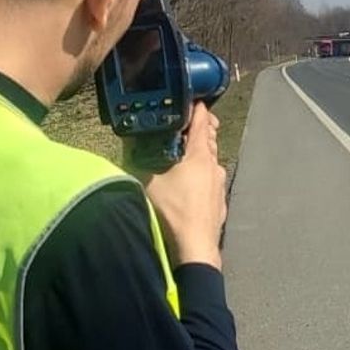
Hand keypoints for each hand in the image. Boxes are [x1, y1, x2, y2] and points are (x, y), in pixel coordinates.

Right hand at [145, 102, 226, 269]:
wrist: (195, 248)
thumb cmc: (172, 213)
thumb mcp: (148, 183)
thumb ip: (139, 161)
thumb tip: (129, 146)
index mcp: (199, 156)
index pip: (202, 122)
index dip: (198, 109)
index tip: (193, 101)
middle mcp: (214, 166)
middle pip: (210, 139)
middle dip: (201, 128)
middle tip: (190, 123)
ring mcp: (220, 185)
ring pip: (212, 160)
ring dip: (202, 152)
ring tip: (187, 152)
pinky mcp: (220, 201)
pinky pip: (212, 180)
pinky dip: (204, 174)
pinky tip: (192, 183)